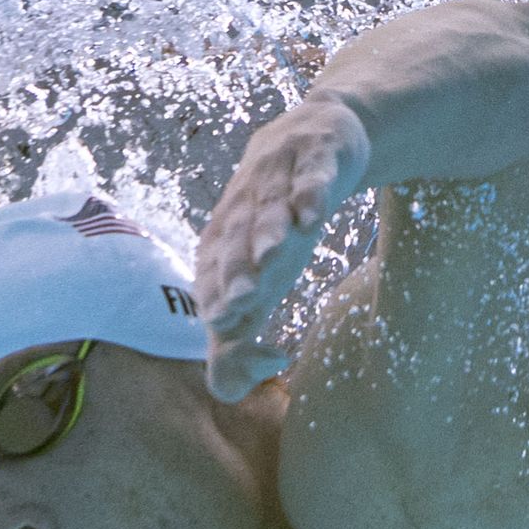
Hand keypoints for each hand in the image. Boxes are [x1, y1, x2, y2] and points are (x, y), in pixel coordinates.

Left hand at [196, 96, 370, 399]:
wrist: (313, 136)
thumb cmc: (276, 222)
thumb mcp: (258, 277)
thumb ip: (237, 331)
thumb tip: (226, 393)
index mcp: (224, 242)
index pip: (213, 277)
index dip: (218, 302)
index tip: (224, 330)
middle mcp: (244, 209)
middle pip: (236, 243)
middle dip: (235, 271)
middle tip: (236, 303)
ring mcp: (278, 177)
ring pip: (271, 207)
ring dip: (269, 229)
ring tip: (271, 254)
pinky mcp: (315, 155)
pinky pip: (313, 174)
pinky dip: (311, 191)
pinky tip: (313, 211)